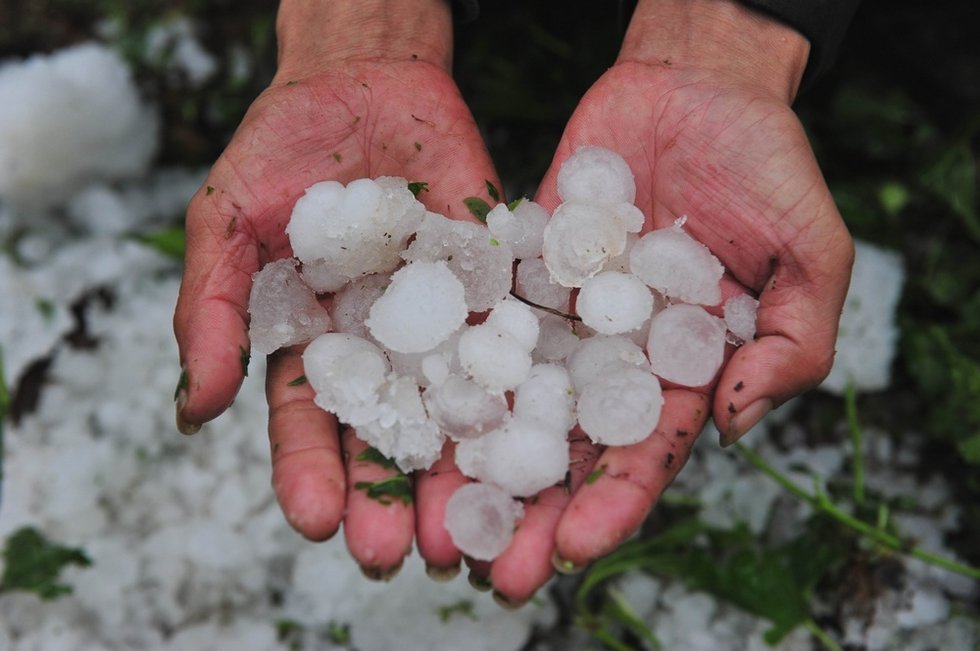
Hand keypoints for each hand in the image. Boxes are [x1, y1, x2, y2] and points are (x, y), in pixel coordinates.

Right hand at [173, 0, 498, 577]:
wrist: (361, 85)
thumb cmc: (279, 152)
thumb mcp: (227, 225)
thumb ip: (213, 312)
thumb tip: (195, 414)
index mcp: (314, 346)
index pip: (311, 424)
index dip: (311, 473)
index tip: (316, 520)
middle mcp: (383, 349)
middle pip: (390, 434)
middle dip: (395, 496)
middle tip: (404, 554)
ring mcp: (442, 320)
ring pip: (457, 405)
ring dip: (464, 468)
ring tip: (474, 529)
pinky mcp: (495, 285)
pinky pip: (514, 336)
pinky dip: (527, 384)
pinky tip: (538, 434)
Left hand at [479, 0, 853, 601]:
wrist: (699, 87)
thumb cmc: (769, 169)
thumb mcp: (811, 255)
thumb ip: (791, 341)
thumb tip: (736, 422)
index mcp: (683, 369)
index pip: (646, 451)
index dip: (613, 503)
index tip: (573, 549)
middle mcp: (614, 353)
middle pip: (569, 444)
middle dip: (533, 509)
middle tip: (491, 568)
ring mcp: (563, 314)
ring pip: (515, 396)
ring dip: (480, 459)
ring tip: (440, 516)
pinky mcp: (521, 269)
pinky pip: (484, 317)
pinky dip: (452, 362)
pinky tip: (414, 408)